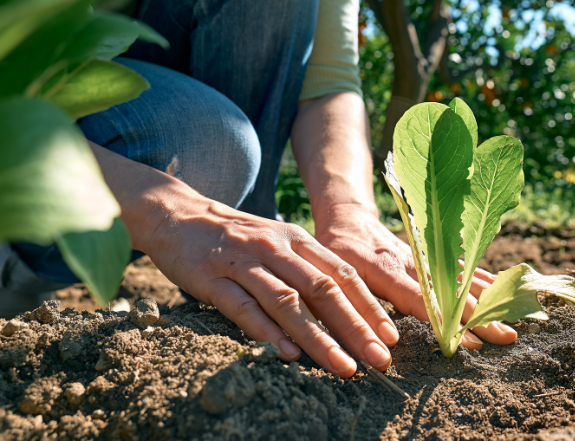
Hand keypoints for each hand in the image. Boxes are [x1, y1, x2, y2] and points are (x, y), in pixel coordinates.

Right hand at [142, 190, 398, 377]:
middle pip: (323, 290)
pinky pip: (242, 306)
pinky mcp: (211, 277)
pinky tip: (286, 353)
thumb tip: (347, 310)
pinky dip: (266, 330)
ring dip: (318, 337)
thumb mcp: (280, 242)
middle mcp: (276, 248)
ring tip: (342, 366)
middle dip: (355, 327)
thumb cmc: (238, 237)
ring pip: (287, 302)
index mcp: (298, 240)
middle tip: (379, 359)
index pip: (342, 274)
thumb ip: (309, 270)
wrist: (178, 214)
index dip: (368, 306)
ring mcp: (243, 262)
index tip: (391, 337)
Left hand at [313, 204, 517, 348]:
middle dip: (480, 315)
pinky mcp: (433, 253)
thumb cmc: (336, 253)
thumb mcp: (335, 276)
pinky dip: (484, 279)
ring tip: (513, 320)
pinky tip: (505, 292)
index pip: (421, 299)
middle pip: (451, 292)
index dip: (445, 319)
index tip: (468, 339)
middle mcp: (412, 262)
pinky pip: (462, 266)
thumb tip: (379, 342)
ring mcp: (426, 256)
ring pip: (462, 278)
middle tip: (505, 337)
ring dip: (489, 299)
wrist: (348, 220)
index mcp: (386, 270)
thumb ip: (354, 305)